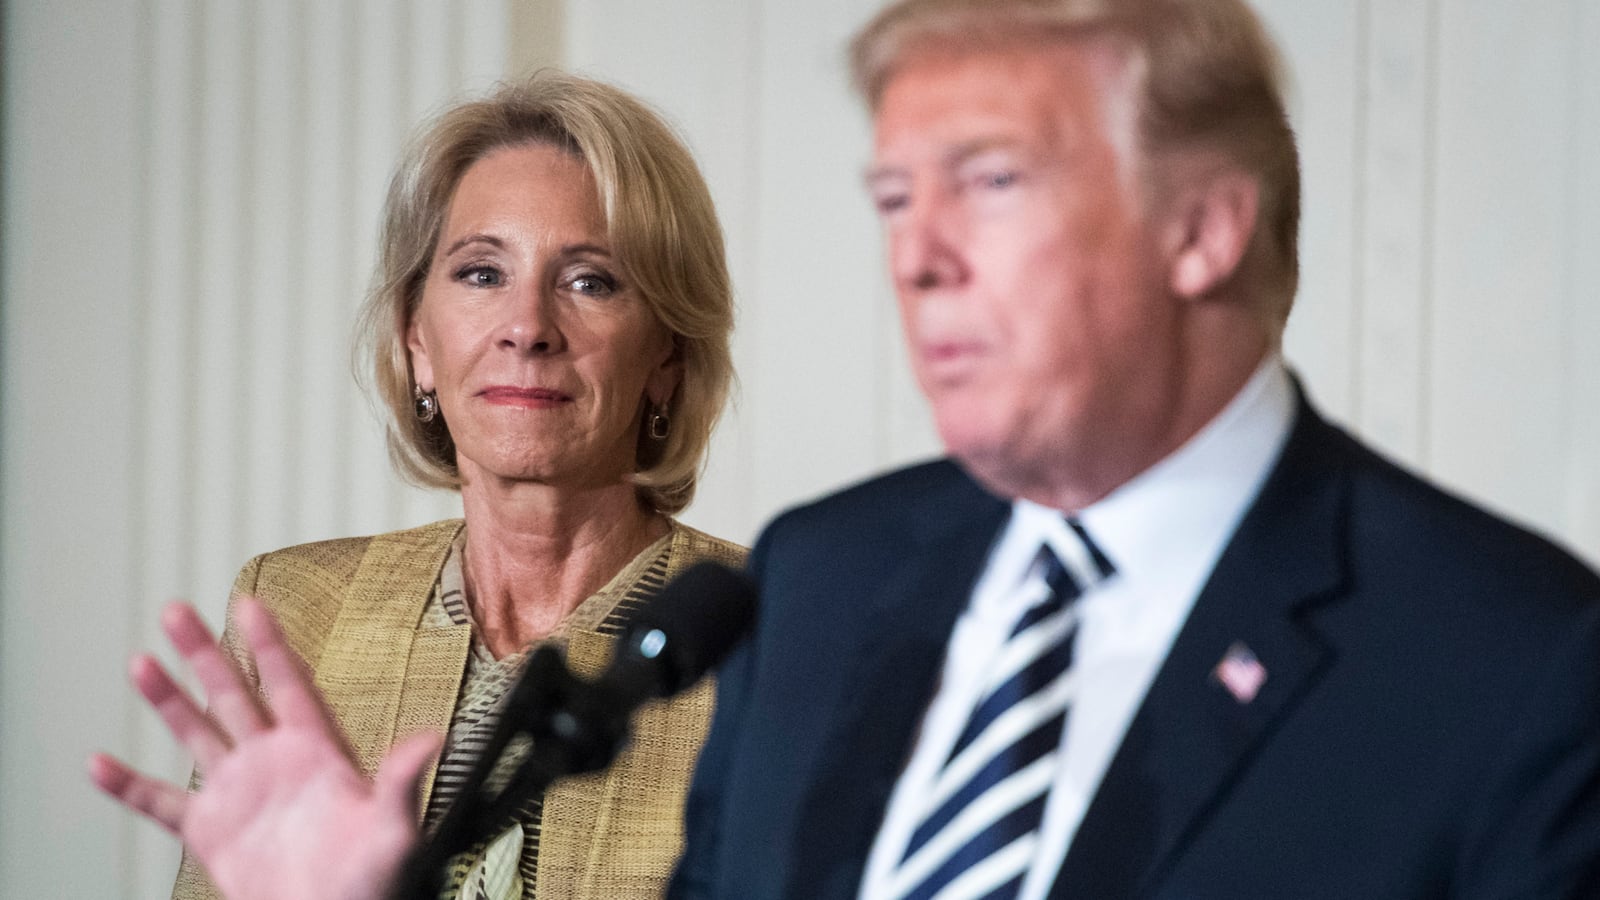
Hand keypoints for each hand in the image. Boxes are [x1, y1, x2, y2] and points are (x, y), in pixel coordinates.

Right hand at [89, 598, 440, 899]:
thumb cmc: (374, 885)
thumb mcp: (394, 830)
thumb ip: (402, 782)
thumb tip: (432, 739)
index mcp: (318, 752)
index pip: (288, 684)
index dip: (268, 645)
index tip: (249, 603)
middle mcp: (274, 762)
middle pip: (233, 695)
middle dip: (204, 653)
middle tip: (175, 612)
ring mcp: (239, 793)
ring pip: (196, 734)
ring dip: (168, 700)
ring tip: (140, 662)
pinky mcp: (211, 830)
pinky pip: (161, 803)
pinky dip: (128, 786)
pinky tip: (98, 762)